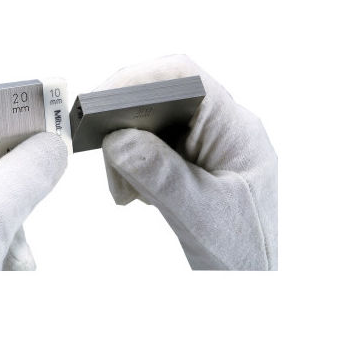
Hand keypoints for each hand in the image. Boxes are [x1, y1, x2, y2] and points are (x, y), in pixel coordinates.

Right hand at [99, 55, 276, 269]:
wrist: (253, 278)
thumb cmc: (243, 250)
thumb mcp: (201, 215)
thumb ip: (162, 175)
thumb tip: (119, 139)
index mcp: (234, 128)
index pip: (185, 77)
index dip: (139, 79)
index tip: (103, 104)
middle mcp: (219, 127)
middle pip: (158, 100)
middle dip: (126, 128)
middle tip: (112, 163)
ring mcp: (204, 143)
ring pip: (149, 125)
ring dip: (127, 153)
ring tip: (128, 192)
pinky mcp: (189, 159)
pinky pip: (150, 147)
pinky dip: (132, 167)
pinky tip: (136, 194)